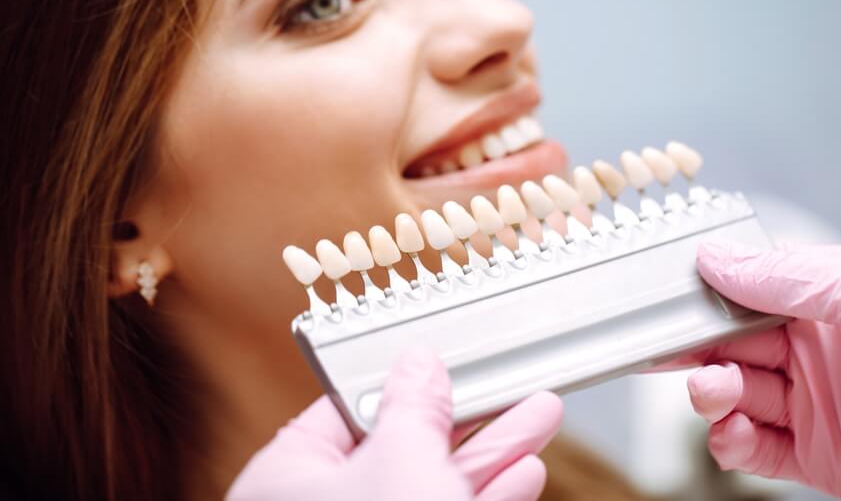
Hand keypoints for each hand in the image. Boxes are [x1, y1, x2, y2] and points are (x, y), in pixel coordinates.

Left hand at [227, 347, 562, 500]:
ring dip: (493, 453)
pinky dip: (489, 497)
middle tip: (510, 387)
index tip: (446, 365)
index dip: (401, 384)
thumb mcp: (400, 464)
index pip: (345, 412)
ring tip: (540, 415)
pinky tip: (525, 473)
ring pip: (433, 488)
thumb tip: (418, 365)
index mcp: (286, 481)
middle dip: (467, 418)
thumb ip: (413, 409)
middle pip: (400, 449)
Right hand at [686, 242, 840, 499]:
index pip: (753, 291)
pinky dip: (731, 441)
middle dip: (702, 347)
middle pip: (735, 344)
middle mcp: (817, 349)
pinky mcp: (815, 454)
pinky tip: (731, 430)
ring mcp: (815, 402)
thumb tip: (719, 259)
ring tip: (714, 391)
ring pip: (737, 394)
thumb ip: (789, 276)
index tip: (679, 298)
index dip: (714, 295)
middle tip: (674, 348)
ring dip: (712, 392)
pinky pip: (755, 447)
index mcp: (830, 300)